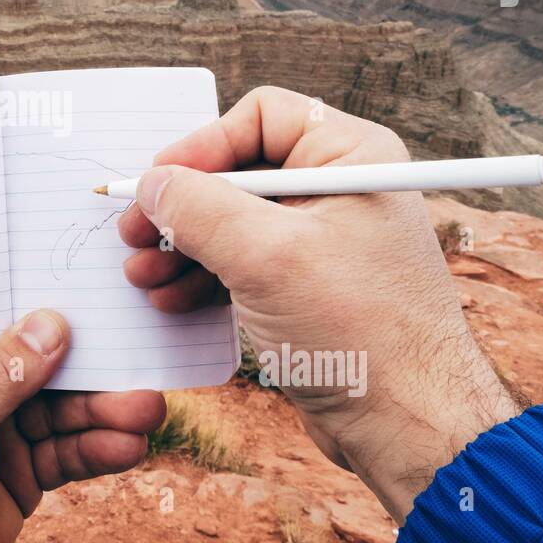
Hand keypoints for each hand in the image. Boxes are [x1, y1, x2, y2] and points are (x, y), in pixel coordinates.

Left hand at [0, 310, 165, 542]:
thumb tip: (49, 323)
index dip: (47, 315)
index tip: (98, 303)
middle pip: (43, 373)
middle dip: (93, 374)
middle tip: (139, 373)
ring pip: (62, 414)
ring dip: (106, 413)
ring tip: (147, 413)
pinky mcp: (16, 478)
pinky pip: (65, 456)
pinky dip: (98, 450)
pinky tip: (127, 446)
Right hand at [118, 86, 521, 521]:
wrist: (408, 426)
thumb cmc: (360, 332)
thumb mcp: (265, 257)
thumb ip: (199, 209)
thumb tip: (152, 183)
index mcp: (351, 157)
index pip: (261, 116)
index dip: (203, 145)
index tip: (159, 181)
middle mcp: (339, 189)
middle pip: (238, 171)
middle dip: (182, 205)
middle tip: (134, 233)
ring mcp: (322, 240)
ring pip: (233, 222)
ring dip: (182, 247)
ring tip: (142, 276)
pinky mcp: (307, 286)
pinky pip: (242, 263)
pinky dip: (203, 277)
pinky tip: (171, 300)